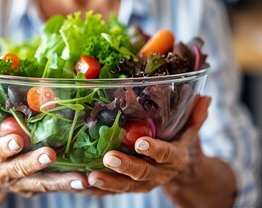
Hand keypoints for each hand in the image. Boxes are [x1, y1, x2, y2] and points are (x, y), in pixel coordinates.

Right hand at [0, 96, 87, 195]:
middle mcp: (3, 172)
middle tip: (50, 155)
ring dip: (60, 182)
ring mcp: (19, 183)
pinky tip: (85, 184)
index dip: (4, 147)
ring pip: (40, 184)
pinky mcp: (32, 189)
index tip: (16, 141)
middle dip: (35, 163)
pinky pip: (50, 189)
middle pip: (19, 169)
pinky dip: (67, 187)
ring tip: (80, 180)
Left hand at [86, 96, 211, 196]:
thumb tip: (205, 97)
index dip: (154, 150)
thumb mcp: (189, 132)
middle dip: (126, 167)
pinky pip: (114, 192)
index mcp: (174, 158)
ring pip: (126, 186)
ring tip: (91, 177)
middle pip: (143, 173)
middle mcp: (159, 174)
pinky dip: (99, 191)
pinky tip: (83, 186)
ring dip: (109, 183)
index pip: (165, 154)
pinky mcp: (129, 187)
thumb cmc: (178, 144)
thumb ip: (195, 117)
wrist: (179, 173)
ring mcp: (143, 183)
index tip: (141, 143)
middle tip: (109, 157)